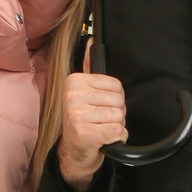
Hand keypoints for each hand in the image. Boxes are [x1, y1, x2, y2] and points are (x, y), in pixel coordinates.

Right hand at [58, 40, 126, 188]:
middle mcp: (72, 96)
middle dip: (115, 114)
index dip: (115, 99)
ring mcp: (77, 115)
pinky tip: (103, 140)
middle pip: (119, 101)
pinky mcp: (85, 133)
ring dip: (115, 127)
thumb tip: (92, 39)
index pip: (116, 85)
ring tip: (100, 129)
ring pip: (119, 117)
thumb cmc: (83, 121)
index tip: (100, 107)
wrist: (74, 152)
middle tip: (100, 121)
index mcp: (74, 82)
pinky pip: (117, 131)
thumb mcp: (84, 92)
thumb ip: (90, 66)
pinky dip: (116, 138)